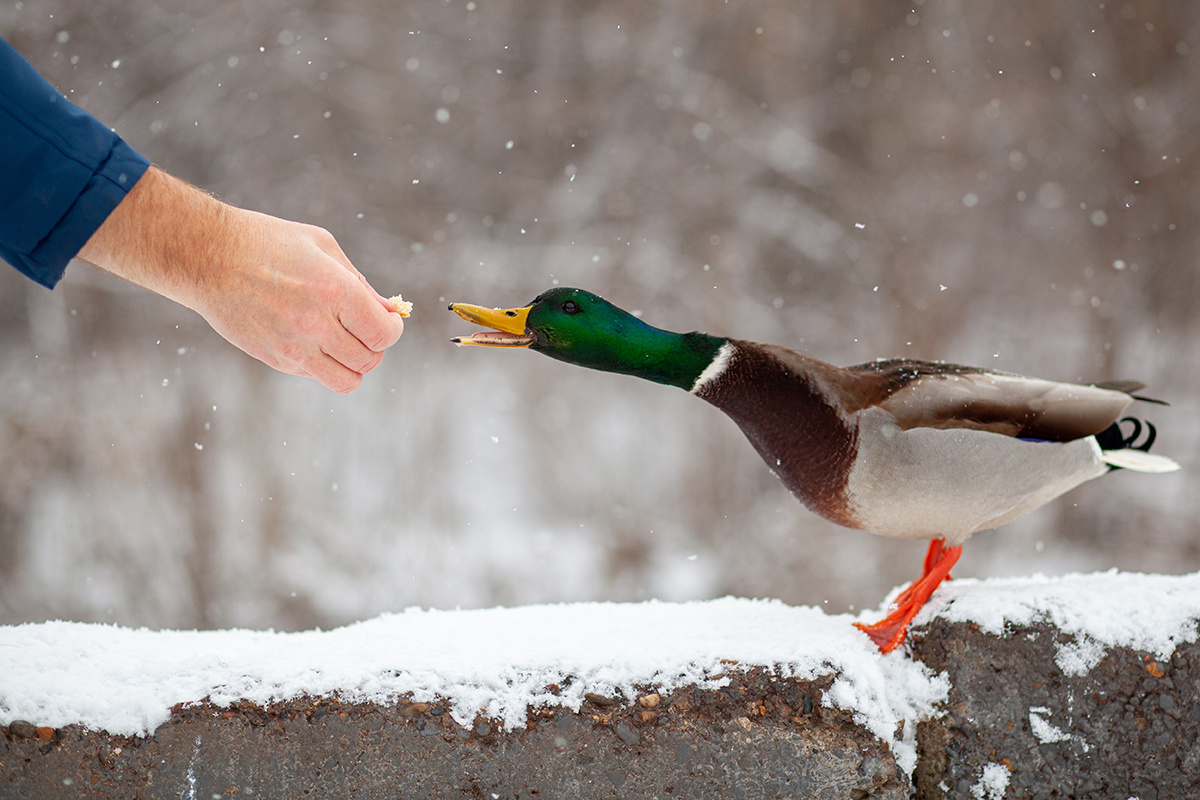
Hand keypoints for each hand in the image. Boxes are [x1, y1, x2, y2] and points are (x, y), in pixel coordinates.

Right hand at [78, 167, 403, 392]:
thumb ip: (360, 284)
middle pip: (369, 360)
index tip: (389, 321)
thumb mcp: (323, 248)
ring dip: (354, 364)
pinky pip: (316, 375)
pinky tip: (310, 336)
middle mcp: (315, 324)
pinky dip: (324, 363)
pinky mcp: (275, 360)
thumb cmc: (269, 243)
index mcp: (334, 291)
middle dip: (376, 346)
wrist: (207, 256)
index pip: (384, 334)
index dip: (393, 330)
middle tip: (364, 328)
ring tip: (344, 341)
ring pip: (347, 380)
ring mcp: (292, 348)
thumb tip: (389, 312)